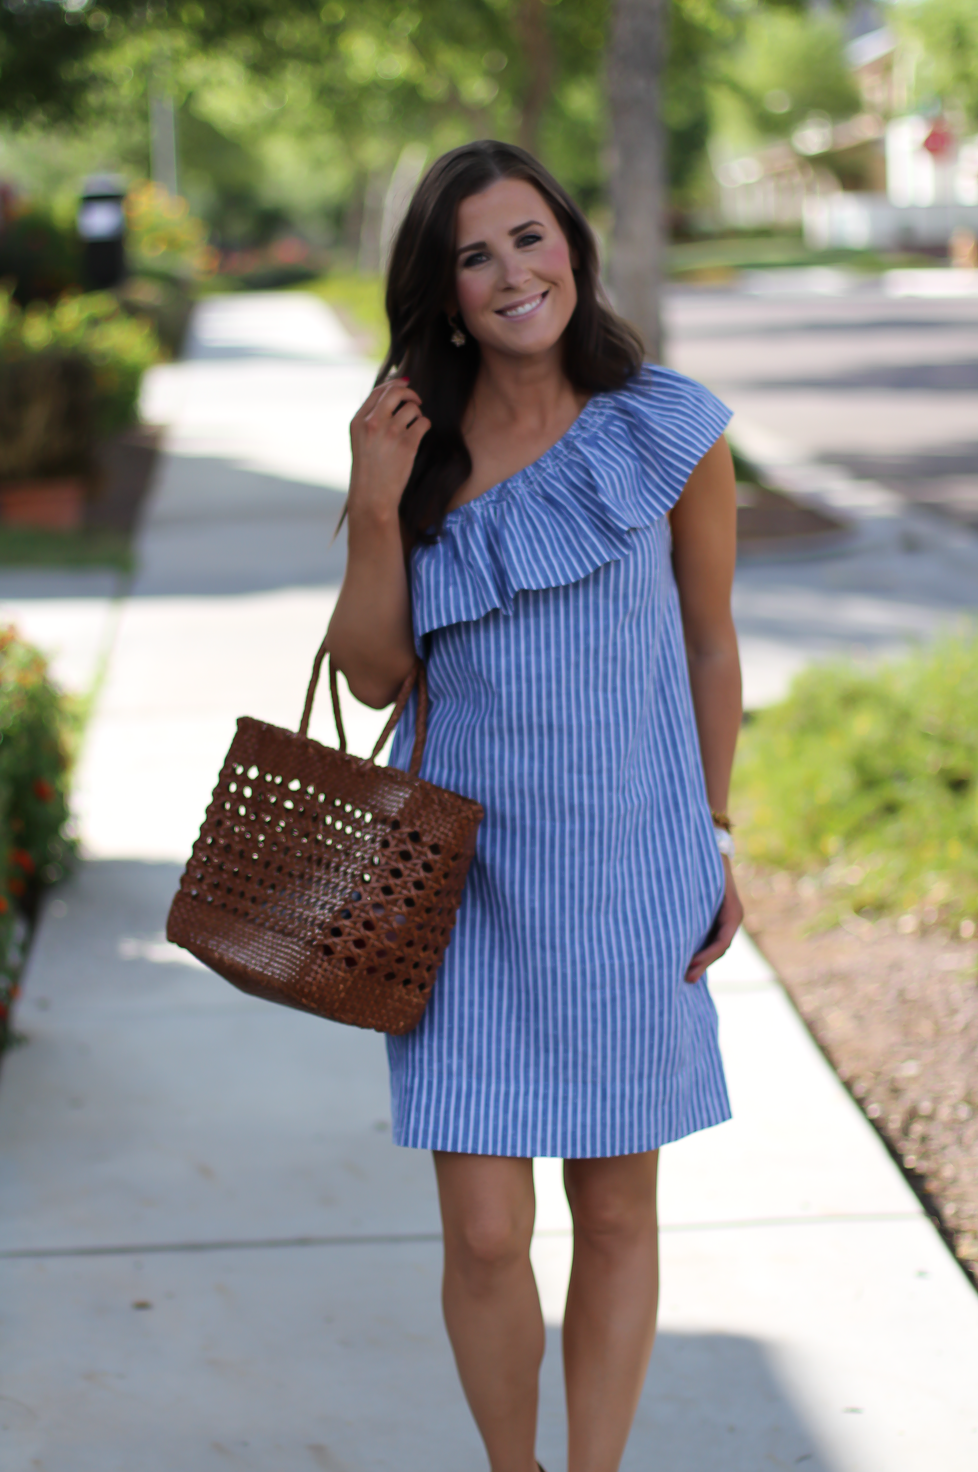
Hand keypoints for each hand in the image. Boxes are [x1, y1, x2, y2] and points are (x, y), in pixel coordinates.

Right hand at [348, 378, 429, 522]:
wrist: (372, 497)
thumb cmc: (368, 471)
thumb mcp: (361, 441)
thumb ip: (372, 419)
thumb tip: (394, 393)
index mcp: (358, 421)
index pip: (378, 391)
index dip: (394, 384)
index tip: (405, 385)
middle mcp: (373, 423)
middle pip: (396, 392)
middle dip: (410, 392)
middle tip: (416, 400)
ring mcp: (390, 433)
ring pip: (412, 408)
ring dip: (417, 415)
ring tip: (414, 427)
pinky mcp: (407, 444)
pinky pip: (423, 423)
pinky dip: (425, 425)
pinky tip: (420, 434)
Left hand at [685, 856, 743, 983]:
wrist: (713, 848)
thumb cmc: (705, 862)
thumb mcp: (702, 878)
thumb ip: (692, 897)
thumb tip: (673, 917)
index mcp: (733, 912)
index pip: (722, 942)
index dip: (706, 956)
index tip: (688, 965)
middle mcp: (732, 918)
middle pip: (719, 949)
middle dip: (702, 964)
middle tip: (685, 979)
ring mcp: (726, 919)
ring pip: (715, 946)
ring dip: (701, 960)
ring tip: (684, 974)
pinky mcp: (716, 918)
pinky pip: (710, 938)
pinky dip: (700, 950)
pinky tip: (685, 958)